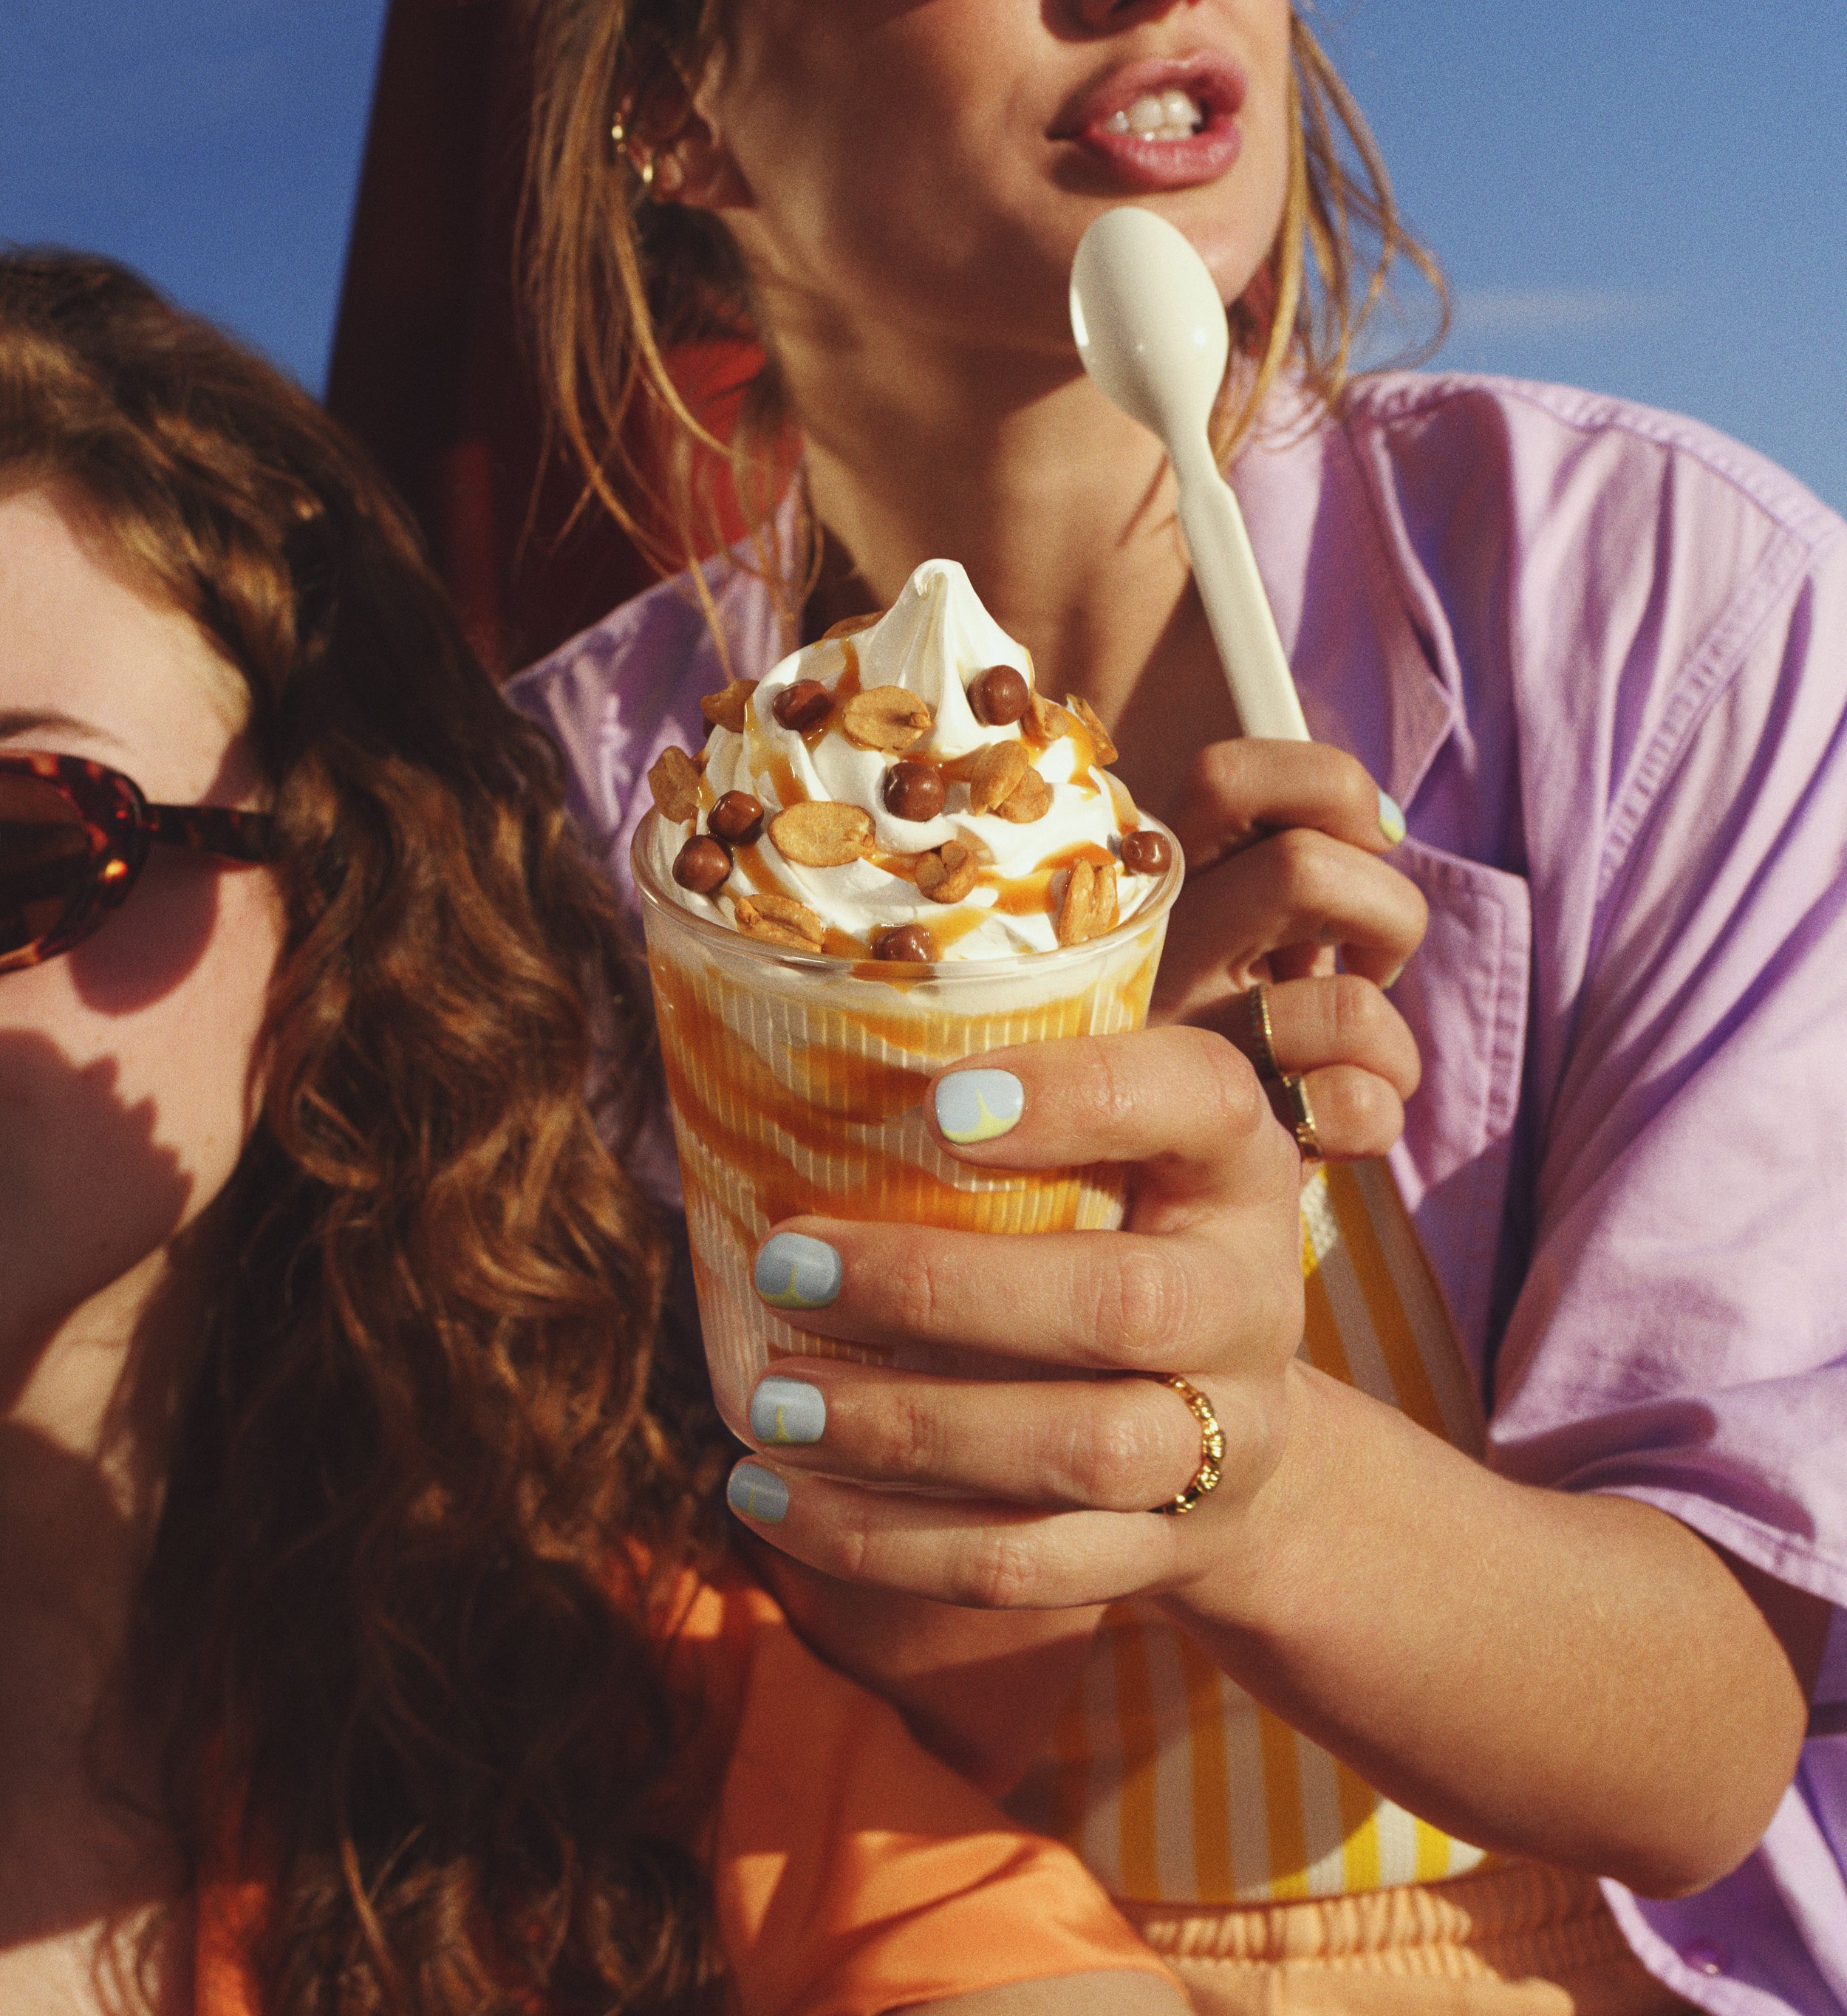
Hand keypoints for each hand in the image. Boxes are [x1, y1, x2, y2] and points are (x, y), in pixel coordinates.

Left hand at [722, 1026, 1304, 1609]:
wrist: (1251, 1449)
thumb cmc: (1129, 1249)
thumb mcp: (1121, 1164)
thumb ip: (1018, 1117)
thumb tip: (789, 1067)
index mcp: (1236, 1173)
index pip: (1200, 1103)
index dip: (1080, 1098)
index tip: (939, 1103)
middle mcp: (1246, 1305)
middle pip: (1125, 1306)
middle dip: (941, 1292)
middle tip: (786, 1265)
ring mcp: (1220, 1442)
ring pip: (1078, 1451)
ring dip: (908, 1432)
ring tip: (770, 1406)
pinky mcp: (1158, 1551)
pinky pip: (1024, 1566)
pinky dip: (883, 1543)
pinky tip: (768, 1498)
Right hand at [1155, 738, 1427, 1157]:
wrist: (1106, 1184)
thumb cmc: (1185, 1036)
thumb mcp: (1201, 931)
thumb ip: (1258, 873)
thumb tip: (1371, 826)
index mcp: (1141, 893)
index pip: (1226, 779)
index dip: (1329, 787)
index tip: (1370, 833)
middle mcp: (1146, 963)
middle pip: (1305, 870)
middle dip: (1388, 909)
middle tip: (1371, 958)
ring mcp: (1178, 1055)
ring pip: (1345, 1006)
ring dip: (1391, 1037)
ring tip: (1363, 1059)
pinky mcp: (1215, 1145)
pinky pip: (1349, 1106)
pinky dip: (1377, 1110)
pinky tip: (1341, 1122)